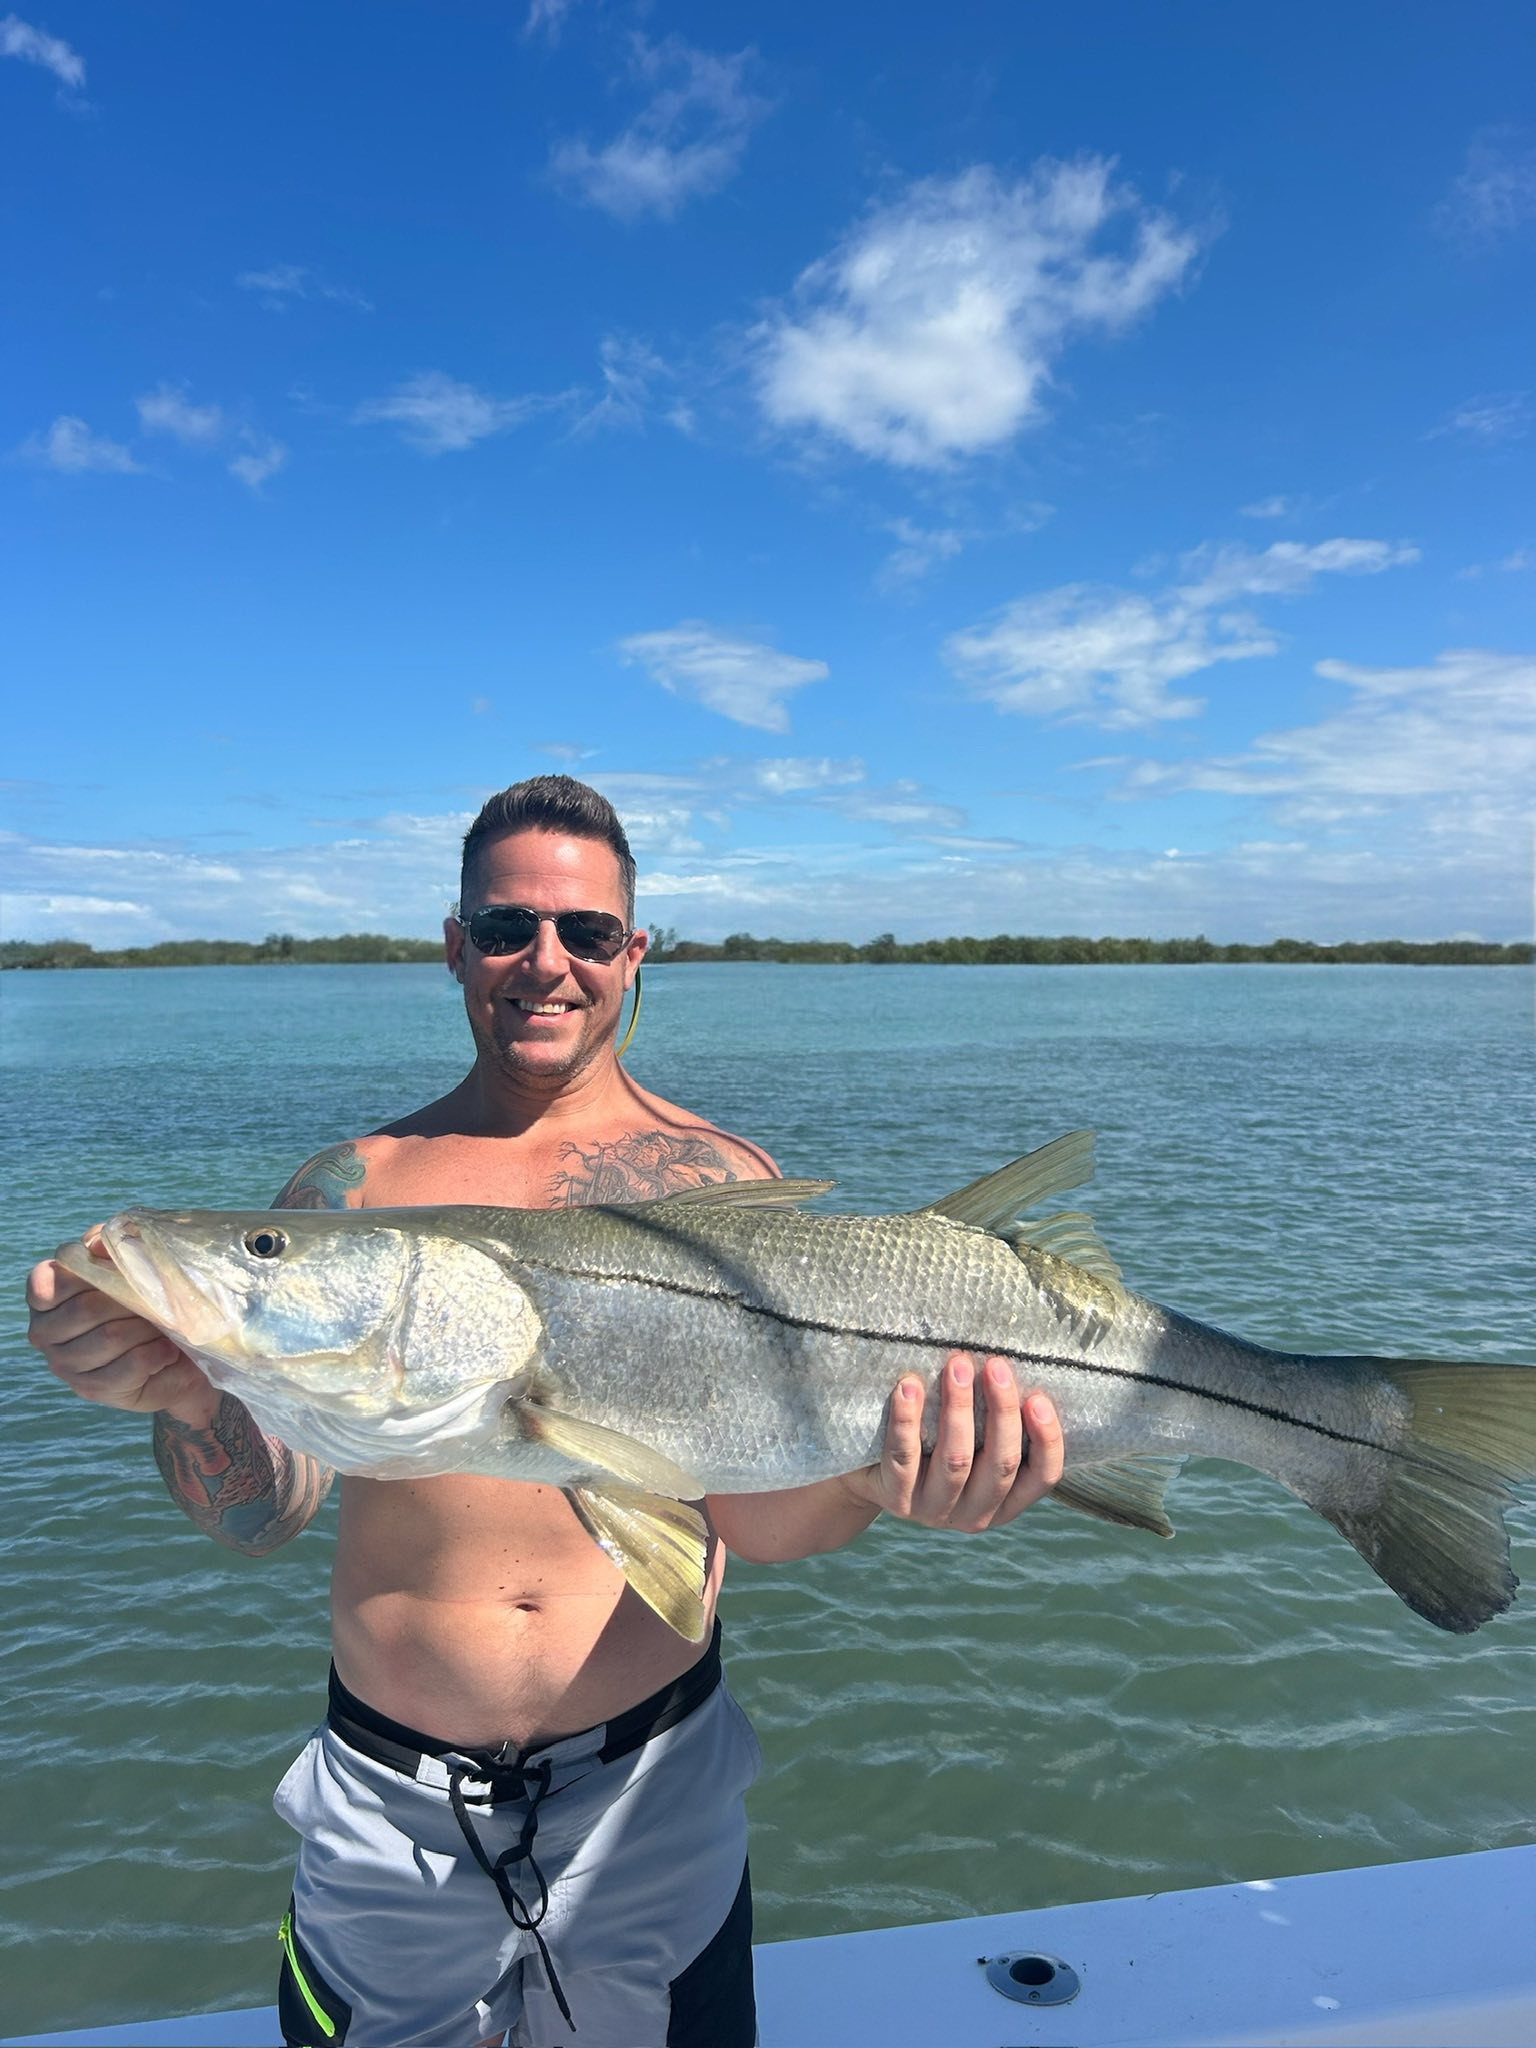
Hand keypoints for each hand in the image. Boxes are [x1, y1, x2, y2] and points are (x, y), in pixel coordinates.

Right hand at [25, 1252, 215, 1422]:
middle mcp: (45, 1332)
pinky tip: (166, 1350)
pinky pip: (127, 1366)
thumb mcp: (133, 1267)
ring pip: (109, 1337)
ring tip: (165, 1325)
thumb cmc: (146, 1302)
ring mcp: (64, 1363)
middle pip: (86, 1309)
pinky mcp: (91, 1388)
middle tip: (157, 1301)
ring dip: (147, 1328)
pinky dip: (155, 1354)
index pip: (45, 1284)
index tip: (111, 1274)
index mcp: (48, 1296)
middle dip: (130, 1301)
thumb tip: (97, 1243)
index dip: (80, 1276)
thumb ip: (111, 1248)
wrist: (175, 1356)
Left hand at [845, 1353, 1063, 1530]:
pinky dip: (907, 1419)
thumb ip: (996, 1424)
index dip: (1047, 1440)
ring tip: (957, 1365)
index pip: (1043, 1477)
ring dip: (958, 1408)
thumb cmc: (937, 1447)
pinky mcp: (898, 1498)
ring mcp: (935, 1509)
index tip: (1039, 1398)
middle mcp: (976, 1513)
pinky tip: (909, 1386)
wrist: (874, 1480)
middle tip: (996, 1365)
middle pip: (1001, 1464)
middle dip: (1002, 1410)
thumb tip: (1014, 1368)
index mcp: (1006, 1501)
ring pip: (955, 1460)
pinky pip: (904, 1457)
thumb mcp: (976, 1446)